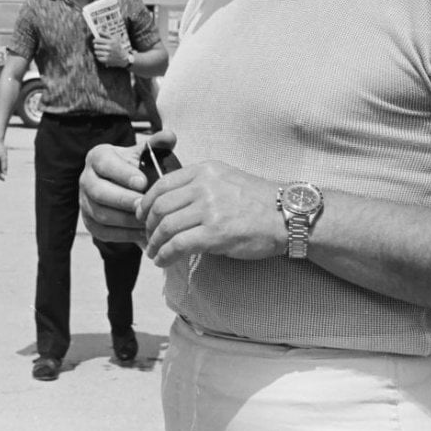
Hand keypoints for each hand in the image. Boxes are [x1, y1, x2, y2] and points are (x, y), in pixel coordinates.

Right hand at [80, 130, 175, 243]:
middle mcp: (86, 178)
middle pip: (99, 192)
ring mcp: (84, 201)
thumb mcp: (144, 154)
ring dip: (125, 220)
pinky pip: (103, 232)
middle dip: (123, 200)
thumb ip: (156, 144)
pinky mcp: (89, 222)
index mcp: (97, 157)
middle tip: (145, 205)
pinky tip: (143, 233)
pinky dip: (123, 234)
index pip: (105, 164)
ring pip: (100, 214)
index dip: (122, 173)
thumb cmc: (136, 167)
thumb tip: (170, 136)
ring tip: (147, 221)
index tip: (143, 182)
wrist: (124, 187)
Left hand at [92, 34, 129, 67]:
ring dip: (97, 51)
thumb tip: (99, 31)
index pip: (98, 40)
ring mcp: (108, 55)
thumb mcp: (114, 39)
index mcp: (111, 42)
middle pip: (96, 46)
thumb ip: (106, 34)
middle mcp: (109, 48)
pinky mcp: (106, 60)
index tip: (94, 41)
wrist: (123, 57)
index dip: (94, 40)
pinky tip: (102, 55)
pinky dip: (99, 56)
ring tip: (101, 51)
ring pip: (96, 52)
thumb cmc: (117, 46)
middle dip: (96, 46)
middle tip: (98, 46)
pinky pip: (98, 57)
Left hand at [138, 160, 286, 266]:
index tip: (142, 215)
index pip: (162, 184)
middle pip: (160, 205)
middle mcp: (204, 186)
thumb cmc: (258, 201)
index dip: (146, 202)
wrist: (288, 216)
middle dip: (148, 225)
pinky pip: (178, 245)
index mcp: (205, 170)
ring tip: (154, 252)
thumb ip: (199, 185)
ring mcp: (210, 209)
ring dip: (154, 243)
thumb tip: (170, 202)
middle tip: (148, 237)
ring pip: (166, 226)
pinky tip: (162, 260)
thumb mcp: (226, 179)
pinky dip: (165, 254)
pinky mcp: (215, 233)